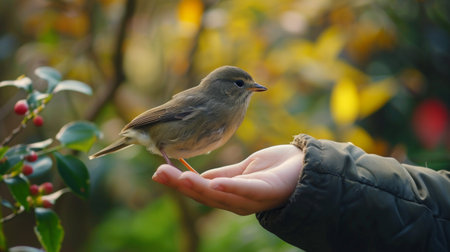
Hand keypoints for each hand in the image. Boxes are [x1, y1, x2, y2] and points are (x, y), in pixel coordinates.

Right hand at [152, 145, 303, 214]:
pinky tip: (215, 183)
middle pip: (205, 194)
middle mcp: (238, 200)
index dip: (179, 182)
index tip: (158, 172)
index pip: (200, 189)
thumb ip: (223, 174)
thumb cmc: (276, 169)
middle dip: (181, 185)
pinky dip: (230, 187)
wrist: (306, 166)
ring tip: (179, 178)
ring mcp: (252, 199)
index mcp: (230, 193)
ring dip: (199, 187)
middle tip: (159, 174)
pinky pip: (246, 191)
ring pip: (220, 195)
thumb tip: (197, 176)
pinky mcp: (267, 192)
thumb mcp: (243, 169)